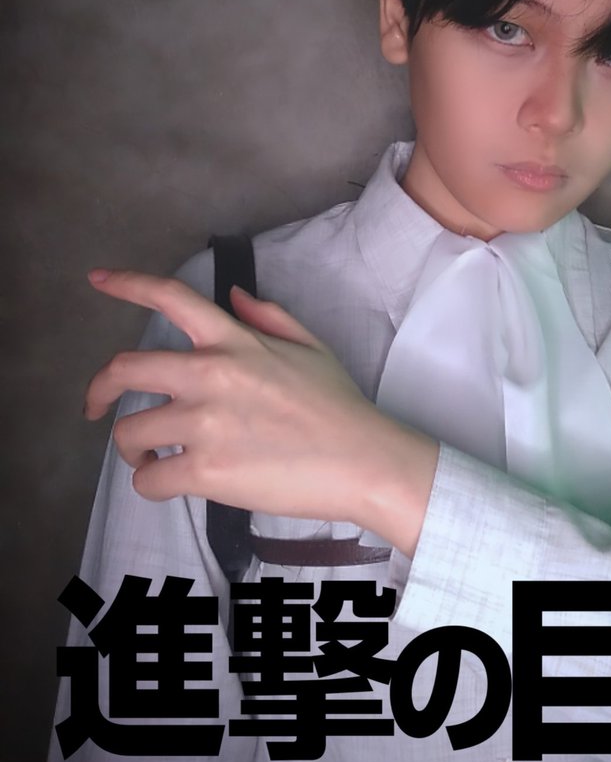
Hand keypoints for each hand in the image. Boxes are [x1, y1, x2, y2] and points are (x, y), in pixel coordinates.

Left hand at [83, 269, 437, 556]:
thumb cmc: (339, 406)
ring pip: (129, 432)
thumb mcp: (310, 346)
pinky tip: (170, 479)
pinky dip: (150, 482)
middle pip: (124, 370)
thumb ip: (267, 317)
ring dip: (131, 446)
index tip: (97, 279)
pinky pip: (148, 479)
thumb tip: (234, 297)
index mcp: (235, 342)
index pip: (171, 298)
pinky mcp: (205, 471)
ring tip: (151, 455)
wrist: (362, 461)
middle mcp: (211, 375)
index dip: (127, 284)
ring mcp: (205, 424)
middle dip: (99, 390)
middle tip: (96, 406)